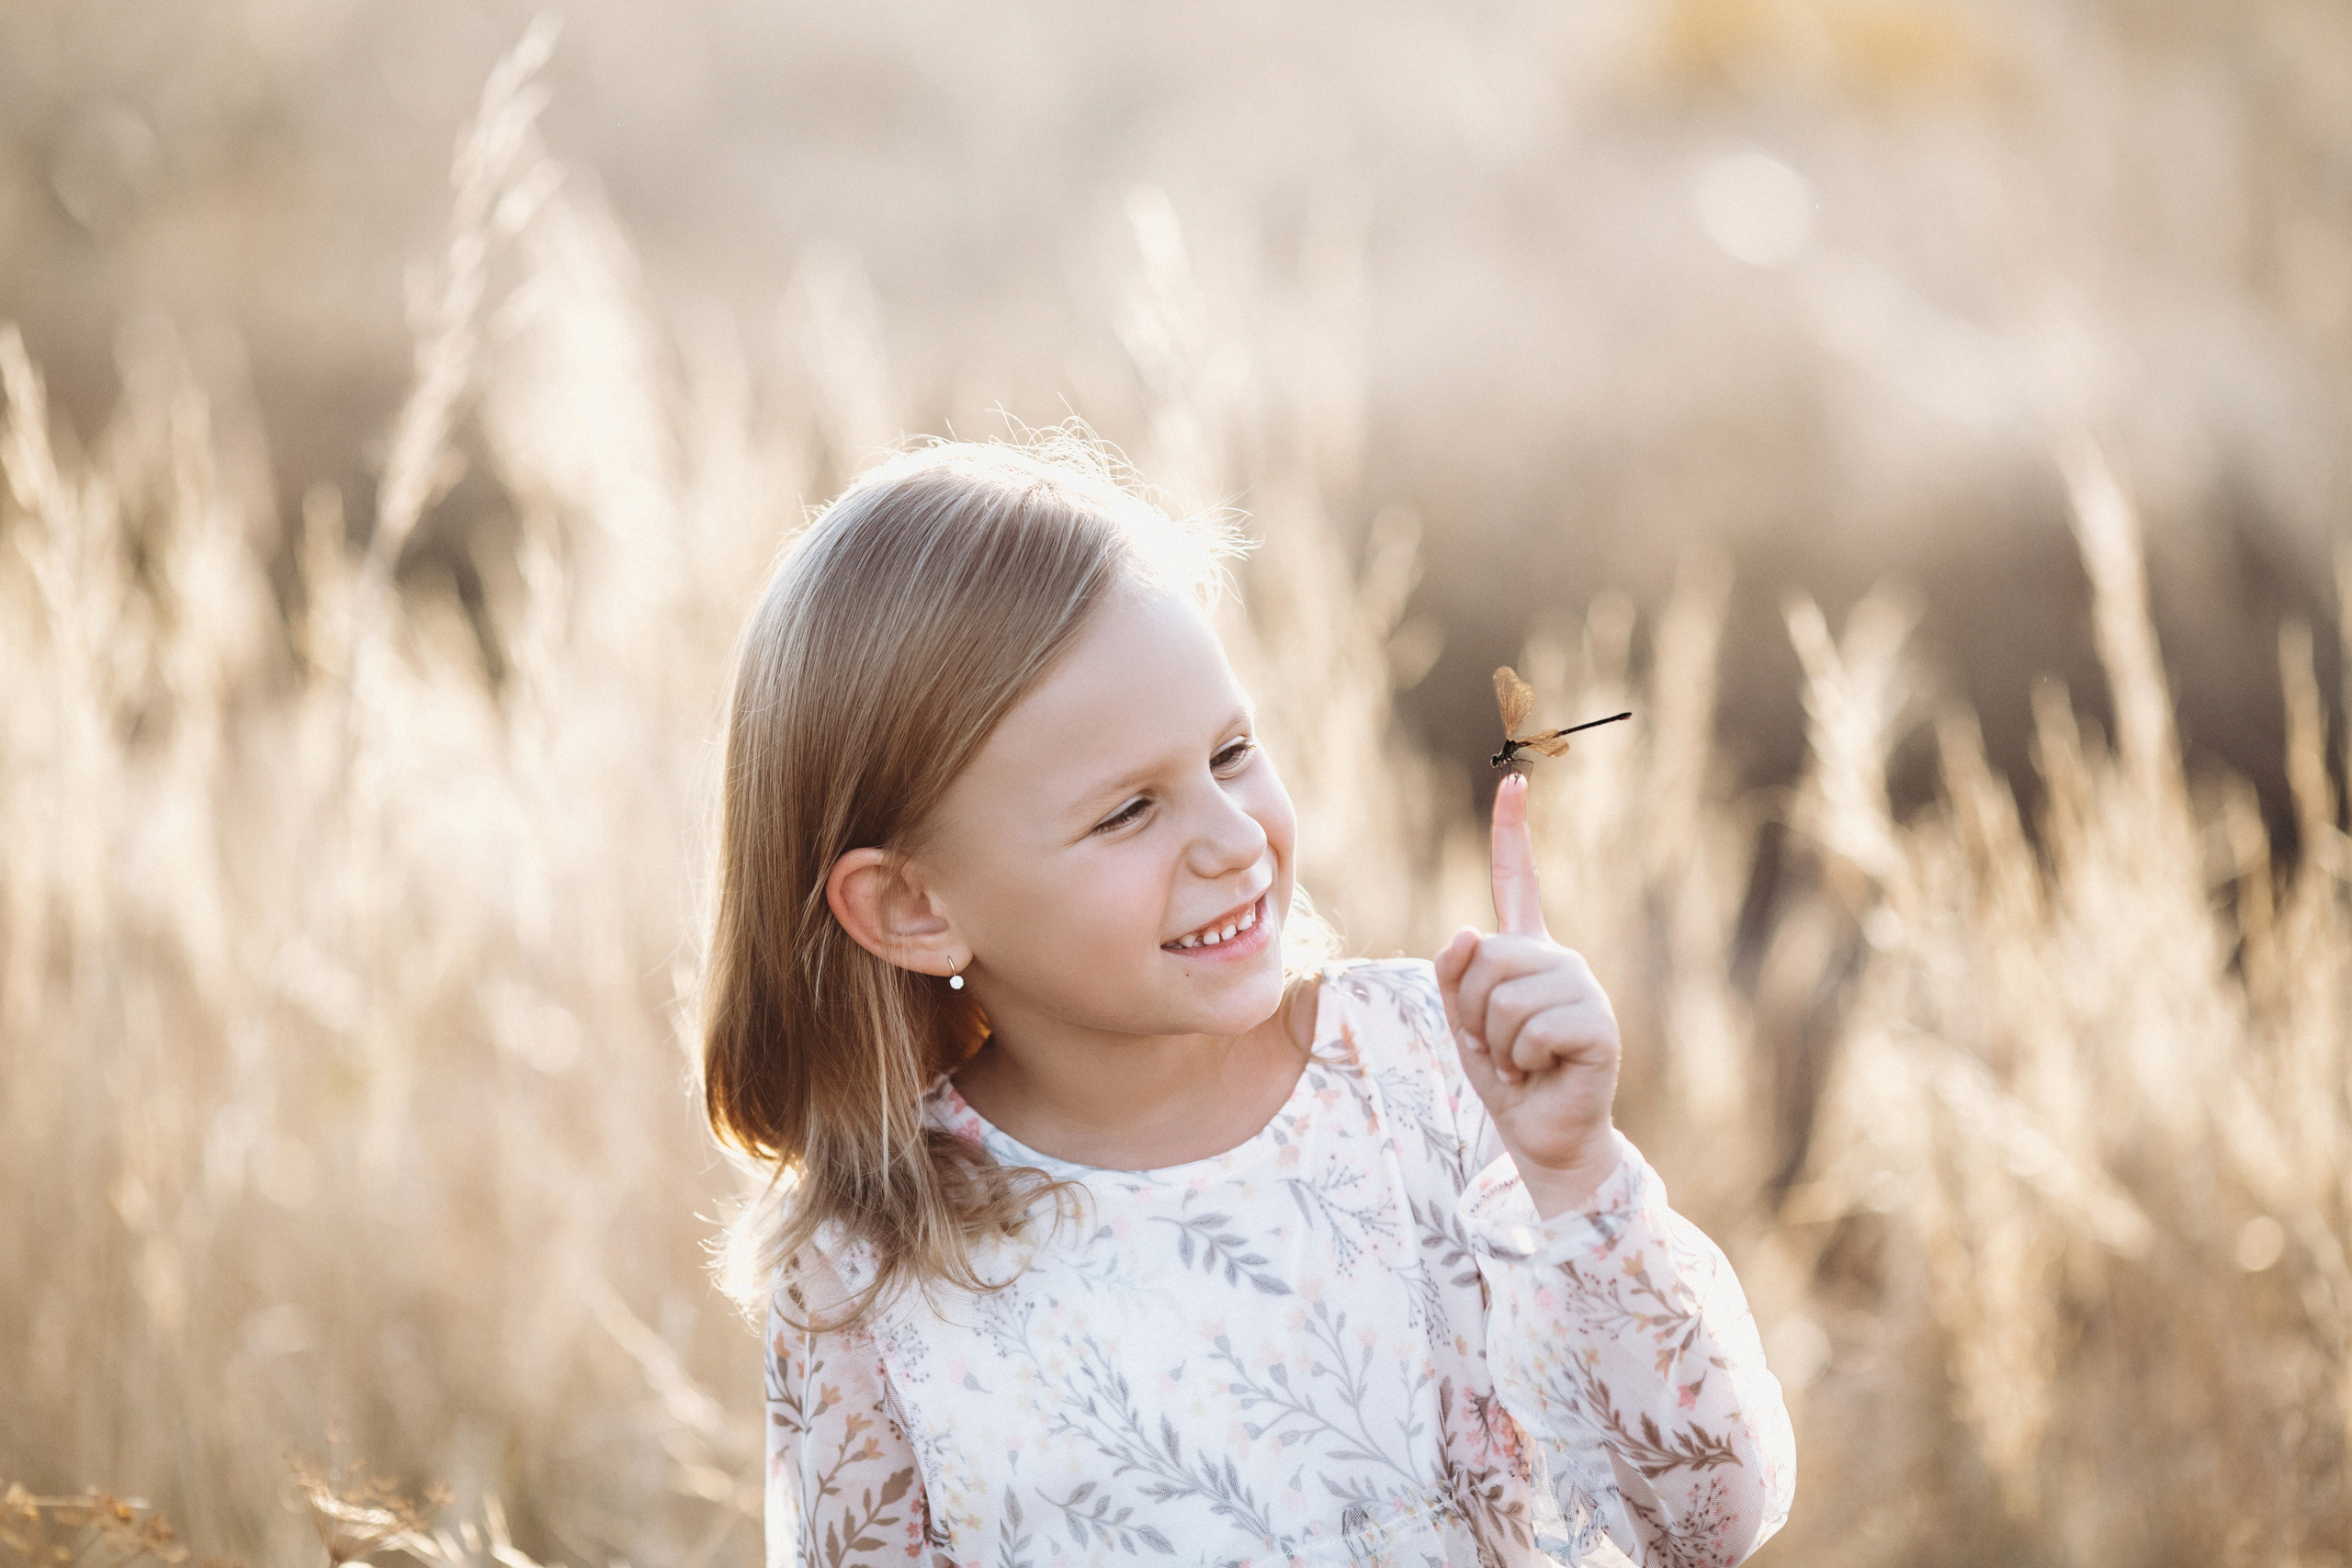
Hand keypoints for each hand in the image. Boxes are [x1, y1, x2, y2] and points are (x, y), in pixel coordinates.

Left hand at [1434, 772, 1622, 1217]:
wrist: (1544, 1136)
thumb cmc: (1506, 1079)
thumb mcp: (1463, 1023)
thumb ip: (1453, 976)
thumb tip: (1464, 930)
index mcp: (1528, 953)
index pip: (1518, 881)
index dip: (1513, 832)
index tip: (1512, 781)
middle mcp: (1559, 961)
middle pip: (1484, 956)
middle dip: (1472, 1011)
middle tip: (1499, 1047)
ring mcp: (1582, 989)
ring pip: (1501, 995)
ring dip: (1496, 1043)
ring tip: (1521, 1063)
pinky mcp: (1596, 1025)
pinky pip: (1529, 1027)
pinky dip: (1521, 1060)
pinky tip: (1543, 1072)